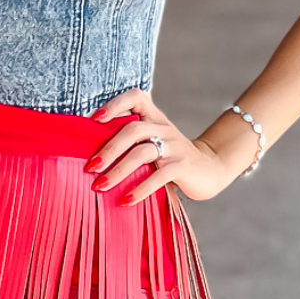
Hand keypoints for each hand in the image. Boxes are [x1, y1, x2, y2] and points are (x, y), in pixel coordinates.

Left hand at [86, 87, 235, 204]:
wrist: (209, 169)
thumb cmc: (169, 157)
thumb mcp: (152, 141)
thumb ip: (130, 140)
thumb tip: (90, 153)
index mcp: (154, 117)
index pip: (136, 97)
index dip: (115, 104)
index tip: (95, 119)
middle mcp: (164, 127)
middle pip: (132, 130)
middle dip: (108, 149)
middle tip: (90, 167)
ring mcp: (174, 146)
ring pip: (142, 153)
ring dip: (118, 171)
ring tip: (100, 186)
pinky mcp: (183, 166)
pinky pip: (158, 176)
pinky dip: (139, 190)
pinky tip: (125, 201)